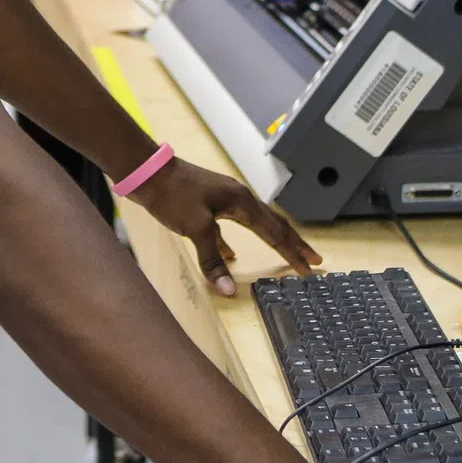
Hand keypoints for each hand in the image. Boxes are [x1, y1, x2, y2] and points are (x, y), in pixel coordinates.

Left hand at [127, 155, 320, 296]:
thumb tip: (228, 290)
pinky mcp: (208, 205)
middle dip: (294, 243)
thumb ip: (213, 260)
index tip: (310, 267)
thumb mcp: (196, 228)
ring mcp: (224, 200)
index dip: (292, 252)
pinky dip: (236, 242)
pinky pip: (231, 227)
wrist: (148, 172)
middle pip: (274, 224)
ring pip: (256, 224)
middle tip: (314, 259)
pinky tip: (233, 254)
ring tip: (286, 253)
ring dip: (272, 240)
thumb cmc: (173, 195)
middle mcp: (239, 199)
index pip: (275, 232)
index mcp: (242, 203)